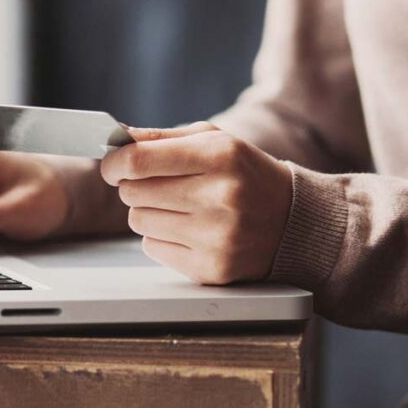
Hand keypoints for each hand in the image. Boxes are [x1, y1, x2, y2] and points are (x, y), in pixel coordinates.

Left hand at [100, 122, 291, 283]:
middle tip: (157, 186)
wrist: (294, 222)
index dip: (115, 163)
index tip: (113, 166)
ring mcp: (218, 237)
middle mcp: (221, 197)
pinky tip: (191, 231)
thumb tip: (116, 142)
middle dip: (135, 186)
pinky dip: (162, 239)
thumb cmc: (244, 174)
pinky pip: (152, 248)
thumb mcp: (214, 141)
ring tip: (181, 208)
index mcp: (220, 156)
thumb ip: (162, 138)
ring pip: (138, 222)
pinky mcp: (212, 269)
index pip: (139, 161)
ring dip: (149, 213)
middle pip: (133, 192)